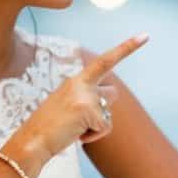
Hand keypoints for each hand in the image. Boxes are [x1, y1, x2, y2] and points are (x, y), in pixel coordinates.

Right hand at [9, 34, 148, 167]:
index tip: (145, 35)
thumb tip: (107, 97)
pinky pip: (104, 128)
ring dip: (96, 124)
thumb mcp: (66, 104)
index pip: (105, 60)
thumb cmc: (48, 126)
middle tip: (82, 118)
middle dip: (104, 107)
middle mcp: (81, 83)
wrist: (32, 141)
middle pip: (113, 93)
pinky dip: (93, 137)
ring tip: (73, 128)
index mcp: (75, 80)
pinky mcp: (89, 111)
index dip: (127, 48)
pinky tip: (75, 136)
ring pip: (108, 113)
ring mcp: (86, 96)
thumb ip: (85, 96)